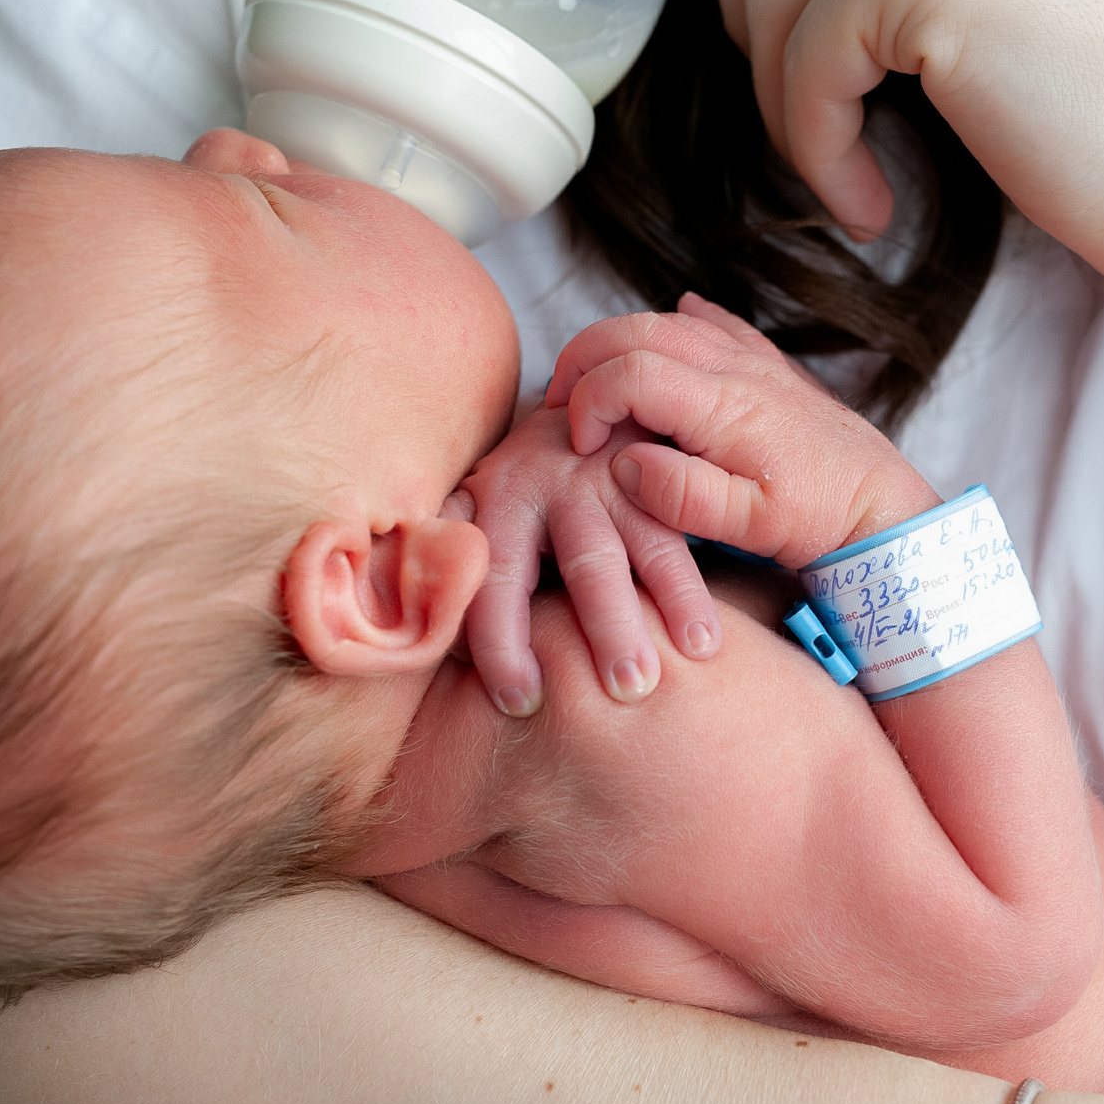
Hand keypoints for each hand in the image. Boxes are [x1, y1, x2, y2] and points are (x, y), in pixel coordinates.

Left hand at [454, 403, 718, 713]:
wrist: (564, 402)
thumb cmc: (508, 491)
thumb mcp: (464, 509)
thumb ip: (440, 560)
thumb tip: (396, 629)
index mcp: (493, 504)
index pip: (495, 580)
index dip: (503, 643)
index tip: (521, 701)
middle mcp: (551, 486)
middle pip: (584, 564)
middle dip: (605, 628)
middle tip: (626, 690)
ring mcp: (608, 480)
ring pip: (641, 548)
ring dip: (667, 607)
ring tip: (690, 658)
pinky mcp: (651, 478)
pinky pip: (677, 535)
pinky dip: (692, 590)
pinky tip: (707, 642)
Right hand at [546, 293, 936, 565]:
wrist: (883, 505)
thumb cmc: (818, 520)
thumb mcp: (749, 526)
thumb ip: (682, 496)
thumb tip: (624, 462)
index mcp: (723, 406)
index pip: (628, 371)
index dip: (587, 400)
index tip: (581, 444)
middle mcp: (735, 369)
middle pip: (635, 329)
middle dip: (581, 358)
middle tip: (558, 401)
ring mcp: (754, 362)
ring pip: (668, 320)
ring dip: (618, 341)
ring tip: (593, 381)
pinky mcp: (770, 368)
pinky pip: (720, 322)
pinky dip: (687, 317)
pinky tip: (679, 313)